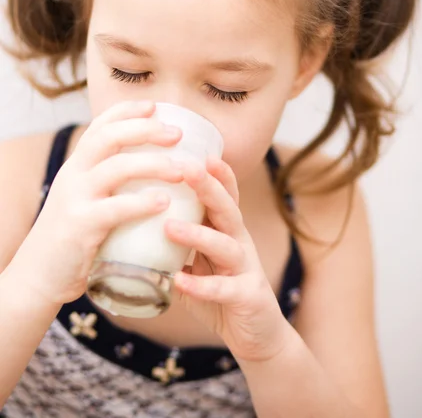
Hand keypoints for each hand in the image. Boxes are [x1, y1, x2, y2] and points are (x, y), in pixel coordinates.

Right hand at [11, 100, 183, 304]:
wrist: (38, 277)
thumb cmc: (73, 240)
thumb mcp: (85, 201)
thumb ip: (109, 186)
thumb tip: (151, 174)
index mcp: (77, 167)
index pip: (99, 126)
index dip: (127, 111)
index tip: (155, 106)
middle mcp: (73, 175)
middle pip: (109, 137)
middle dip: (145, 129)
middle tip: (177, 134)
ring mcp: (75, 199)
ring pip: (116, 167)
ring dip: (153, 164)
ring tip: (181, 170)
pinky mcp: (80, 226)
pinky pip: (115, 208)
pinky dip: (142, 203)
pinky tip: (165, 203)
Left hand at [165, 158, 287, 363]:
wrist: (256, 334)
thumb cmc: (221, 291)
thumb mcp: (201, 261)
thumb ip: (177, 243)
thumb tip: (134, 224)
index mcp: (228, 230)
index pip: (224, 194)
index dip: (215, 172)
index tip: (196, 150)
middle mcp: (240, 243)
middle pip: (227, 208)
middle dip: (209, 187)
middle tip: (186, 169)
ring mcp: (246, 269)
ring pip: (226, 245)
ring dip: (198, 235)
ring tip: (169, 227)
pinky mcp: (247, 297)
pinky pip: (224, 289)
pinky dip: (202, 285)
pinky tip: (180, 281)